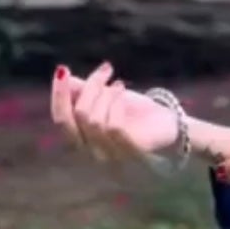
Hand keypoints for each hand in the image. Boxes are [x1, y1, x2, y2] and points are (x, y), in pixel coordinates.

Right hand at [51, 62, 177, 162]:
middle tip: (104, 71)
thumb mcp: (106, 99)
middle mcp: (92, 154)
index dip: (59, 95)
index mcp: (82, 142)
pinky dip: (116, 103)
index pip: (61, 120)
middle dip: (88, 89)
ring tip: (119, 84)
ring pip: (94, 120)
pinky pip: (113, 127)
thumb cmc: (135, 115)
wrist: (170, 128)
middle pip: (77, 117)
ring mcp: (112, 157)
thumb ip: (83, 91)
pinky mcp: (130, 154)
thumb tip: (64, 77)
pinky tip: (123, 92)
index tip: (62, 71)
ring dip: (106, 94)